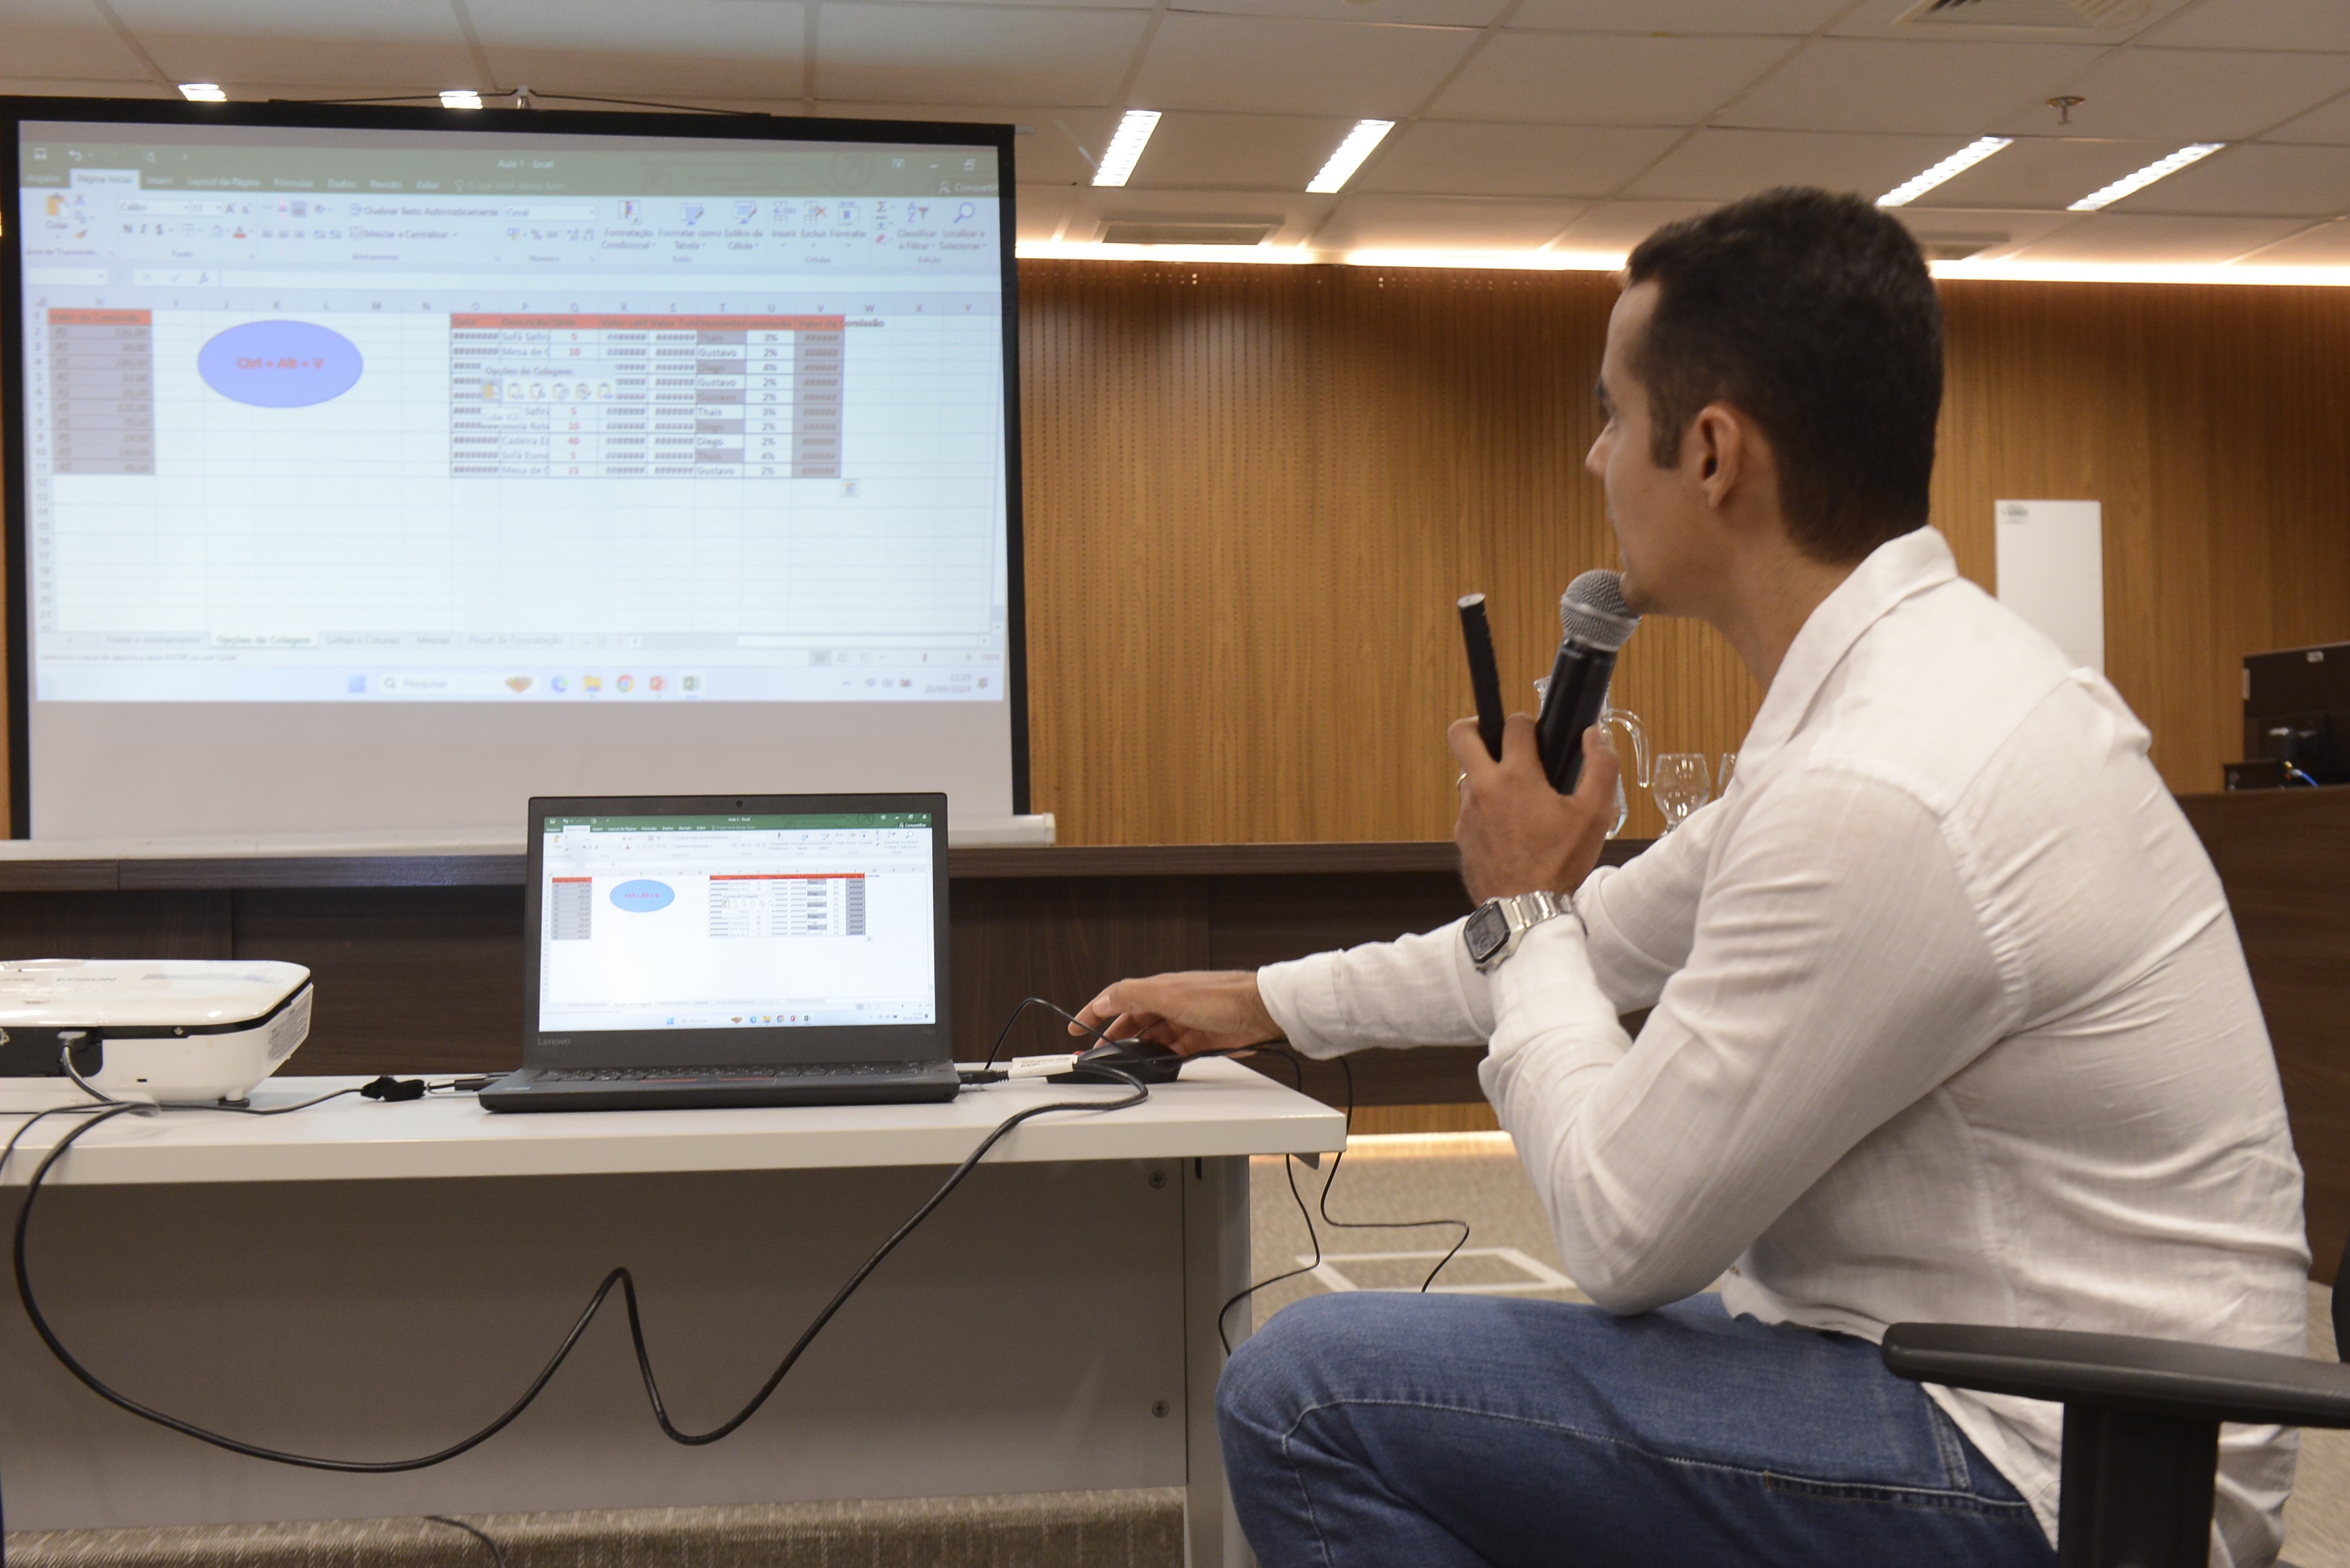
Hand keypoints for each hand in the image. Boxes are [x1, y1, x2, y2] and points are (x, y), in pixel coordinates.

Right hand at [1071, 970, 1282, 1056]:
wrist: (1261, 1011)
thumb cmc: (1222, 996)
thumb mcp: (1169, 995)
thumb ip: (1133, 995)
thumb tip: (1104, 999)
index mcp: (1159, 989)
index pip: (1117, 998)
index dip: (1094, 1011)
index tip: (1076, 1024)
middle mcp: (1170, 1004)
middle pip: (1132, 1021)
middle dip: (1112, 1036)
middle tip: (1094, 1052)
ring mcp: (1185, 1023)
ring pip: (1151, 1038)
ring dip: (1135, 1050)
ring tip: (1121, 1064)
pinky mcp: (1200, 1040)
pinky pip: (1173, 1052)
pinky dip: (1160, 1059)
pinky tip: (1154, 1067)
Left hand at [1449, 713, 1618, 904]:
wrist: (1526, 909)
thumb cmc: (1560, 864)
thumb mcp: (1595, 814)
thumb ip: (1601, 767)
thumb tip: (1594, 736)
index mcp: (1516, 776)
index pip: (1513, 724)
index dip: (1527, 722)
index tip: (1536, 734)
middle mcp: (1483, 789)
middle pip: (1461, 734)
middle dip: (1477, 726)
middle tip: (1496, 737)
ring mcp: (1467, 813)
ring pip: (1467, 776)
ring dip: (1486, 776)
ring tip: (1515, 795)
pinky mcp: (1461, 836)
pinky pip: (1469, 810)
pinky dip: (1485, 809)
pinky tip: (1509, 827)